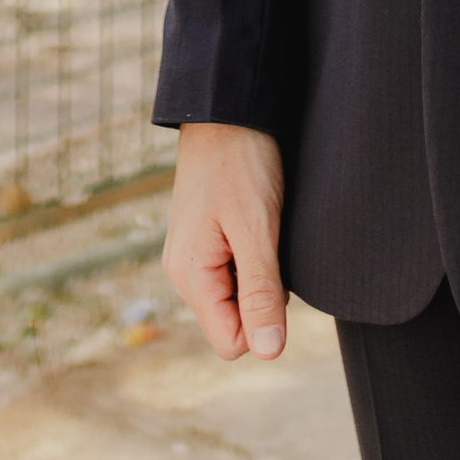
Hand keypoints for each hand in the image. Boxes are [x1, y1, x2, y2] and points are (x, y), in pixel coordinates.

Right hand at [165, 121, 287, 361]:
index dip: (263, 319)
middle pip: (234, 320)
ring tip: (264, 226)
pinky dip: (253, 254)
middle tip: (269, 243)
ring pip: (237, 295)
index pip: (232, 342)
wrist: (226, 106)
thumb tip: (268, 352)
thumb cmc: (240, 162)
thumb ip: (261, 292)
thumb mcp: (256, 228)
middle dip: (262, 295)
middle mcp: (185, 271)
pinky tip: (258, 220)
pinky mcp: (206, 237)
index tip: (274, 273)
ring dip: (260, 272)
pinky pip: (235, 270)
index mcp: (190, 275)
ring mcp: (194, 253)